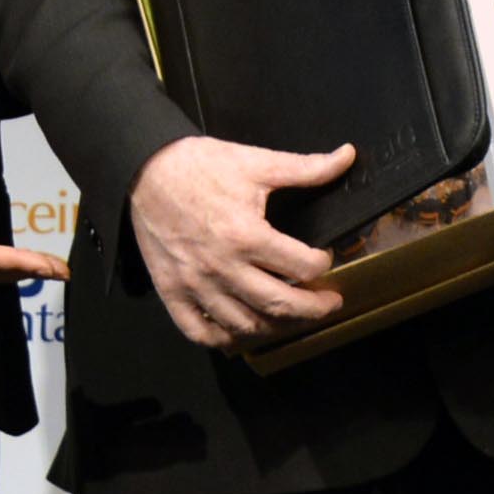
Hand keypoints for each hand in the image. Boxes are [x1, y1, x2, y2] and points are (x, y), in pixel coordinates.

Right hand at [128, 135, 353, 348]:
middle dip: (314, 308)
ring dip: (276, 325)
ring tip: (291, 314)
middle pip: (280, 304)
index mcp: (247, 235)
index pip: (302, 266)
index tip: (323, 258)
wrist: (145, 170)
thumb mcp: (256, 162)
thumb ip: (305, 168)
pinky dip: (225, 337)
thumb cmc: (201, 165)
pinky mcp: (172, 292)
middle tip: (329, 302)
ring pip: (245, 324)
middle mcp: (223, 267)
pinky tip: (242, 328)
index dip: (322, 264)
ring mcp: (196, 285)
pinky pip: (201, 331)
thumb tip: (348, 156)